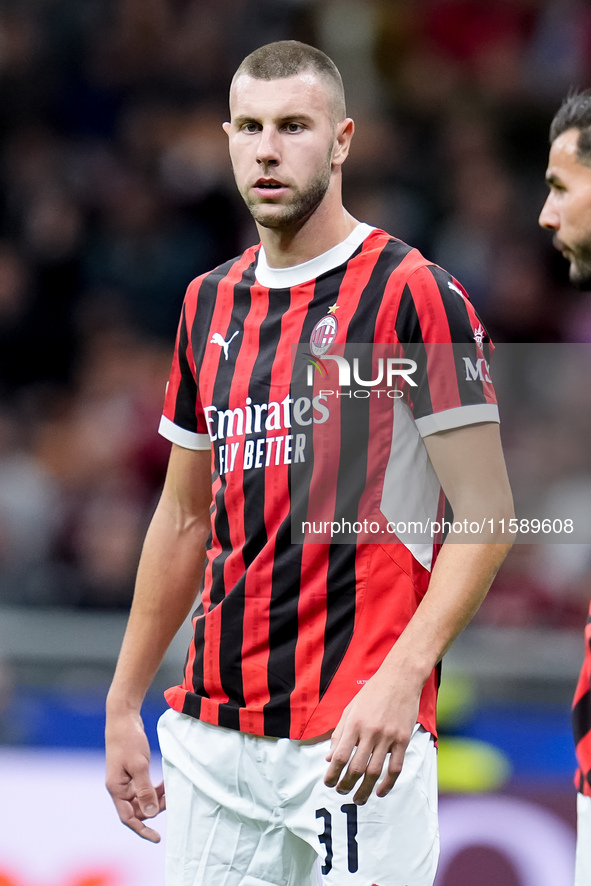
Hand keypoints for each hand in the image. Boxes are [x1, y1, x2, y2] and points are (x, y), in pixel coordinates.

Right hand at [105, 711, 165, 841]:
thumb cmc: (129, 741)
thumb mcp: (139, 766)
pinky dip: (154, 788)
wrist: (123, 719)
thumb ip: (145, 790)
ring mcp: (125, 780)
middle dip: (154, 808)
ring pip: (142, 798)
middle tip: (171, 799)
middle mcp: (119, 788)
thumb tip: (151, 813)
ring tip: (171, 790)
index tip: (157, 838)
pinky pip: (144, 788)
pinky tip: (165, 783)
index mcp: (116, 789)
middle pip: (138, 809)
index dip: (142, 830)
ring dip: (156, 798)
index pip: (129, 818)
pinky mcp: (132, 772)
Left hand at [323, 672, 419, 804]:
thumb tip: (329, 758)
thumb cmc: (372, 692)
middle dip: (346, 785)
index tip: (328, 783)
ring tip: (358, 799)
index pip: (339, 755)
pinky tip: (380, 792)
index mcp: (354, 723)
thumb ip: (339, 733)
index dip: (332, 773)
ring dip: (365, 790)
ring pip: (375, 771)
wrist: (400, 679)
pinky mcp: (403, 740)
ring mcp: (388, 737)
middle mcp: (370, 732)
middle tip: (341, 792)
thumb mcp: (350, 709)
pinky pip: (396, 768)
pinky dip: (388, 784)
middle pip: (356, 768)